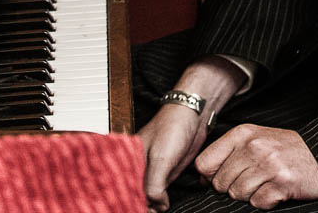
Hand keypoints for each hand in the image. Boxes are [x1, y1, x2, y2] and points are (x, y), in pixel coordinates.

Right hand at [137, 56, 247, 211]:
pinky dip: (160, 203)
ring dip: (151, 207)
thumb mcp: (160, 159)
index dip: (128, 202)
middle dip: (140, 205)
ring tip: (158, 210)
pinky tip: (164, 207)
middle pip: (133, 195)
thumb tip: (157, 207)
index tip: (136, 210)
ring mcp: (152, 170)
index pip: (122, 189)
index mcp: (128, 160)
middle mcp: (137, 166)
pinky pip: (159, 193)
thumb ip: (153, 186)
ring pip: (147, 197)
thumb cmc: (173, 127)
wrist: (195, 114)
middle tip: (151, 211)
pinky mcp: (165, 173)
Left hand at [195, 124, 317, 209]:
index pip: (205, 162)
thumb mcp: (254, 140)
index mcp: (242, 133)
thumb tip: (202, 177)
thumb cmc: (284, 149)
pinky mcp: (281, 183)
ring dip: (250, 195)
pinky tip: (275, 189)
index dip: (208, 176)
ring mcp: (267, 164)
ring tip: (264, 182)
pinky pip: (257, 203)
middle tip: (251, 180)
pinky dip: (265, 201)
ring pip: (237, 194)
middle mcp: (253, 146)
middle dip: (232, 188)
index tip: (218, 179)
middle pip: (220, 183)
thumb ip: (228, 153)